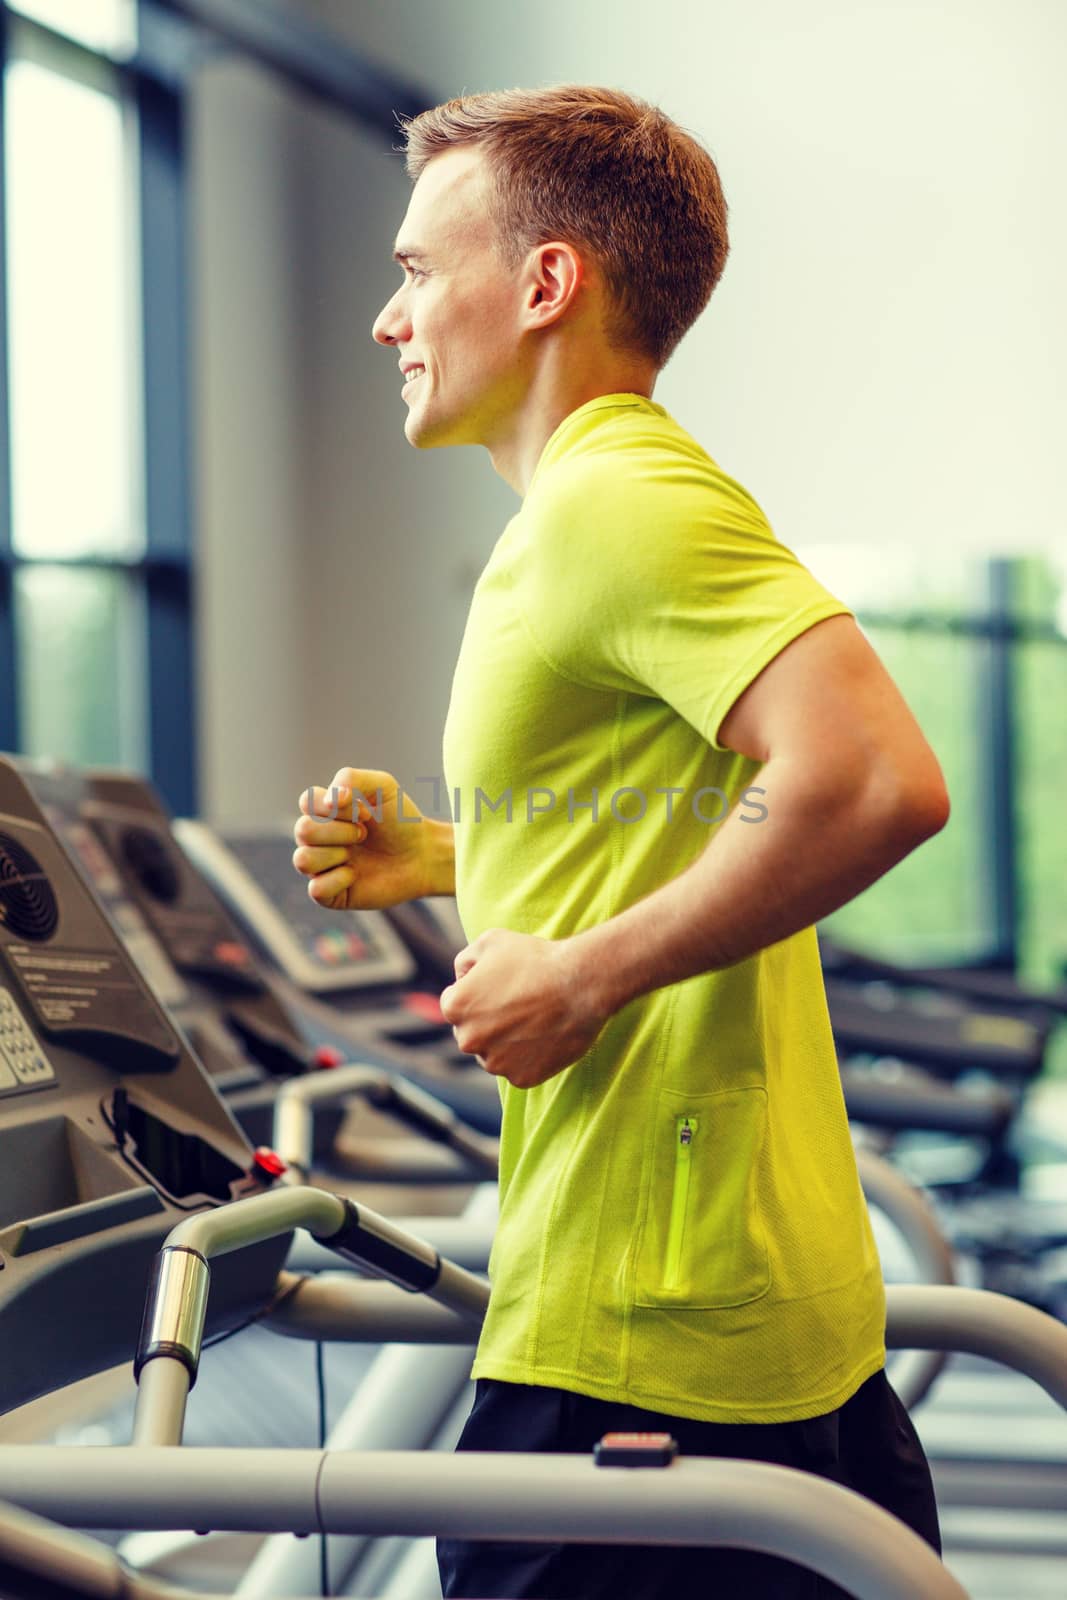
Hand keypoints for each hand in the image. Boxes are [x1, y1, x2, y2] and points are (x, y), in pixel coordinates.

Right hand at [293, 767, 435, 910]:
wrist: (423, 855)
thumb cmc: (400, 821)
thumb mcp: (382, 786)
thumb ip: (350, 778)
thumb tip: (328, 801)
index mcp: (325, 812)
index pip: (307, 802)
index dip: (336, 806)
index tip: (366, 811)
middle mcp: (319, 839)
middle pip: (302, 830)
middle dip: (339, 831)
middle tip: (364, 834)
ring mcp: (322, 867)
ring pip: (302, 860)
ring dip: (335, 854)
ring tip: (357, 855)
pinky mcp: (331, 895)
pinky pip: (316, 889)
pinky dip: (338, 880)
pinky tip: (355, 876)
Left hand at [438, 928, 609, 1089]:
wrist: (580, 984)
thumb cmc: (536, 958)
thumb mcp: (490, 940)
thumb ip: (464, 961)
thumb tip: (461, 978)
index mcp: (455, 1007)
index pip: (455, 1004)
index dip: (479, 992)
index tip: (502, 987)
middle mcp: (468, 1040)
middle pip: (472, 1033)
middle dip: (488, 1021)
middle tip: (519, 1005)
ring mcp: (495, 1063)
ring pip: (493, 1054)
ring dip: (506, 1043)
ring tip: (534, 1020)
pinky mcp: (521, 1078)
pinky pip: (518, 1069)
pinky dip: (528, 1058)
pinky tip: (544, 1036)